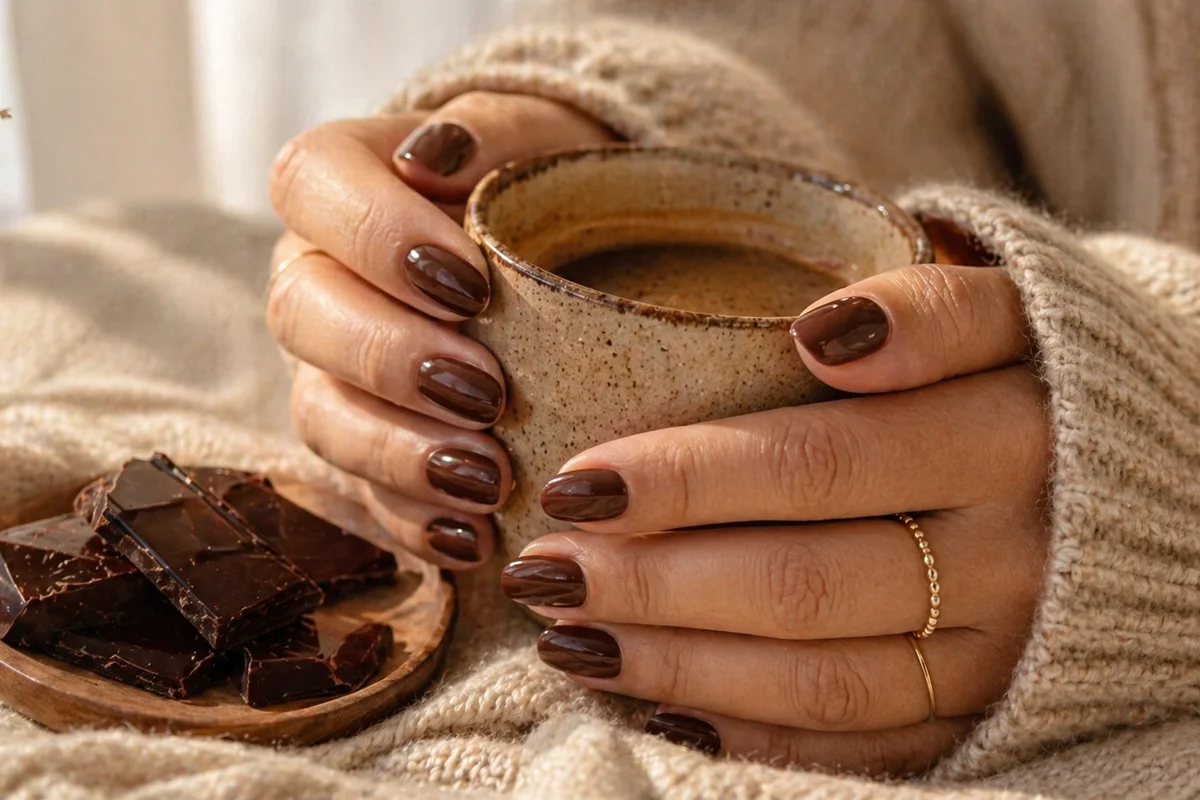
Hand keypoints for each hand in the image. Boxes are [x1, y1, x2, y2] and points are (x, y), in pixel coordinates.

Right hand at [266, 92, 613, 567]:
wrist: (572, 256)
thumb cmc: (550, 187)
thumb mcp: (541, 141)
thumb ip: (495, 131)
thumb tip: (436, 150)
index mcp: (343, 183)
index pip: (313, 188)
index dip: (374, 235)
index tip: (469, 282)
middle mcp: (319, 277)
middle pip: (303, 314)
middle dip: (392, 359)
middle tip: (486, 389)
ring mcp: (332, 369)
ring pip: (322, 416)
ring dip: (401, 454)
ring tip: (489, 478)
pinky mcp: (366, 446)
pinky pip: (363, 493)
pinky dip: (416, 518)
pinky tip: (474, 535)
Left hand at [501, 255, 1050, 775]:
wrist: (1159, 479)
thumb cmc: (1038, 377)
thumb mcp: (1009, 309)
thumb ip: (931, 306)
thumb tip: (819, 331)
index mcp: (1006, 439)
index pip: (814, 464)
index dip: (685, 478)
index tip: (575, 476)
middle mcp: (1009, 559)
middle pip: (800, 584)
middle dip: (651, 583)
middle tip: (542, 567)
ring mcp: (997, 652)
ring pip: (817, 680)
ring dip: (675, 664)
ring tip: (567, 638)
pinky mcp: (982, 712)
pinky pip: (858, 745)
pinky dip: (748, 733)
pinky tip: (658, 703)